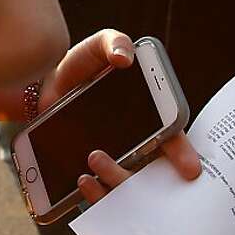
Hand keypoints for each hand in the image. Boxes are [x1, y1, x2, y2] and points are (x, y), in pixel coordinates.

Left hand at [39, 30, 205, 207]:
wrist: (44, 86)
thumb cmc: (81, 66)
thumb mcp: (98, 47)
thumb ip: (114, 42)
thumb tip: (125, 58)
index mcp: (149, 115)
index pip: (172, 137)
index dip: (183, 154)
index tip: (190, 168)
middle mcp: (136, 142)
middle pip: (153, 170)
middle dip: (154, 181)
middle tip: (140, 179)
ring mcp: (114, 160)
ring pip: (125, 185)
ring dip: (115, 178)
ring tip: (95, 157)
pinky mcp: (91, 171)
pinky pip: (97, 193)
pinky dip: (93, 192)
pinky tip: (82, 178)